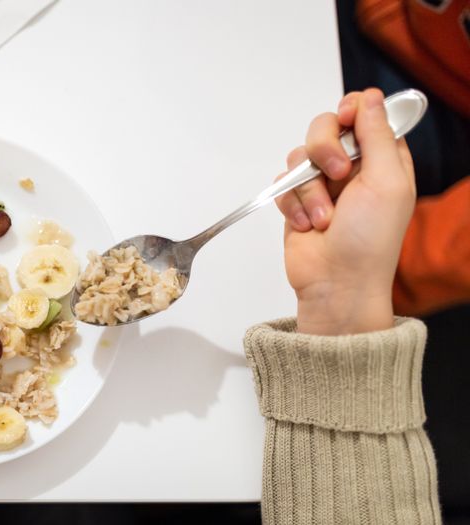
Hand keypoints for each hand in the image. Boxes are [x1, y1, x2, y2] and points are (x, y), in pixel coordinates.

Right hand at [275, 88, 415, 334]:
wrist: (336, 283)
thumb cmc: (369, 240)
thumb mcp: (387, 181)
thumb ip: (378, 135)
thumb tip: (369, 96)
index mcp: (383, 158)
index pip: (365, 113)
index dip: (353, 111)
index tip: (348, 121)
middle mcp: (352, 167)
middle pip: (326, 126)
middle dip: (324, 148)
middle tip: (337, 172)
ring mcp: (322, 184)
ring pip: (300, 155)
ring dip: (309, 188)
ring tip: (324, 218)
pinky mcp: (296, 201)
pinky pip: (283, 182)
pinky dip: (292, 204)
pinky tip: (307, 225)